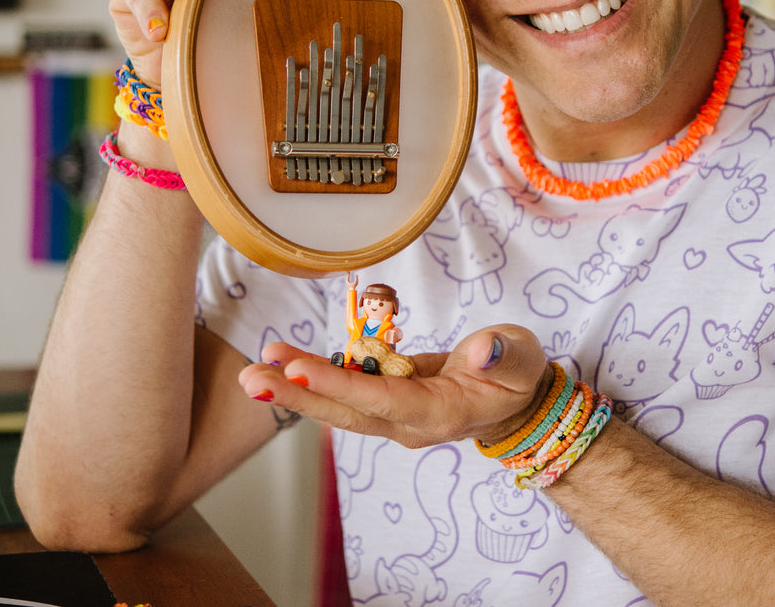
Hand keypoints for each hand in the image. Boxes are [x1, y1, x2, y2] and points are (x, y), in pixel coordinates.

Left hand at [240, 324, 551, 449]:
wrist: (514, 401)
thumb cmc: (518, 374)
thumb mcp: (521, 359)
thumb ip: (504, 355)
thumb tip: (482, 350)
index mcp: (441, 414)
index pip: (382, 400)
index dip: (339, 384)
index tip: (299, 369)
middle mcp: (409, 423)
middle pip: (346, 412)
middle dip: (298, 394)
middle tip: (253, 378)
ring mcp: (394, 415)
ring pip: (340, 403)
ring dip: (296, 386)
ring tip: (256, 368)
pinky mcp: (386, 400)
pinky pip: (346, 389)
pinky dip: (314, 374)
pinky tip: (283, 360)